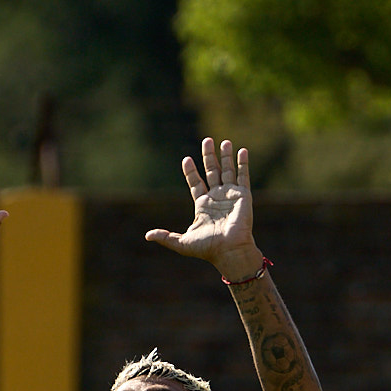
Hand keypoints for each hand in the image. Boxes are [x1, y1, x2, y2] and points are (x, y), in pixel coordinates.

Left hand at [145, 138, 261, 280]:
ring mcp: (230, 195)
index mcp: (202, 206)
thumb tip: (147, 236)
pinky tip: (242, 151)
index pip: (195, 183)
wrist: (229, 251)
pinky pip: (243, 176)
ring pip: (227, 171)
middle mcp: (216, 198)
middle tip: (207, 140)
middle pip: (212, 171)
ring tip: (224, 141)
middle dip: (209, 156)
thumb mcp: (182, 243)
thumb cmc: (208, 249)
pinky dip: (243, 164)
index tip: (186, 159)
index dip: (191, 171)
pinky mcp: (243, 196)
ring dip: (225, 156)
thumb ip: (166, 237)